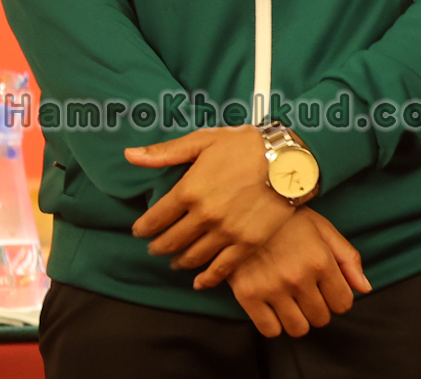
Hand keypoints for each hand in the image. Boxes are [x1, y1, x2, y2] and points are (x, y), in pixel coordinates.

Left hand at [126, 127, 297, 277]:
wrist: (291, 158)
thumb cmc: (247, 144)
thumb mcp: (204, 140)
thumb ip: (166, 153)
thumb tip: (129, 155)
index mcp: (189, 190)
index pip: (154, 219)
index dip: (143, 228)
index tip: (140, 231)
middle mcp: (204, 215)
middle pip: (170, 241)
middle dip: (158, 246)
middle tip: (155, 247)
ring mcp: (226, 232)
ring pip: (192, 257)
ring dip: (179, 261)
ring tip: (176, 260)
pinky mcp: (247, 243)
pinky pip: (221, 268)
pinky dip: (207, 278)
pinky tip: (199, 281)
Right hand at [228, 208, 371, 336]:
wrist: (245, 211)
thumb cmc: (289, 220)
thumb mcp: (324, 230)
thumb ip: (348, 259)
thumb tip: (365, 288)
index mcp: (320, 260)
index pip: (343, 303)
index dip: (338, 299)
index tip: (328, 291)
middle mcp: (298, 277)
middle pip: (321, 318)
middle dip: (319, 309)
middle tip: (308, 294)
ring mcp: (271, 288)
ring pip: (298, 329)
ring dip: (299, 320)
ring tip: (292, 302)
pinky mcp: (247, 296)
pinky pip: (270, 330)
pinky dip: (274, 324)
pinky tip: (274, 308)